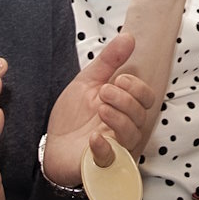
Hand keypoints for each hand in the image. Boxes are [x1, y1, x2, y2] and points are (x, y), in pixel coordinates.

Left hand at [43, 33, 155, 181]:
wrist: (51, 143)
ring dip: (118, 118)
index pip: (146, 98)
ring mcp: (114, 145)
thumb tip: (128, 37)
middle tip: (104, 92)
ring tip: (100, 108)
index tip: (119, 79)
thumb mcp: (88, 81)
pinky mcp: (99, 163)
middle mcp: (123, 127)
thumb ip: (109, 61)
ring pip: (131, 135)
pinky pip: (110, 159)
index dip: (137, 88)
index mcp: (123, 107)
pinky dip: (104, 147)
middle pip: (141, 116)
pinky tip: (94, 138)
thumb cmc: (73, 115)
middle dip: (126, 100)